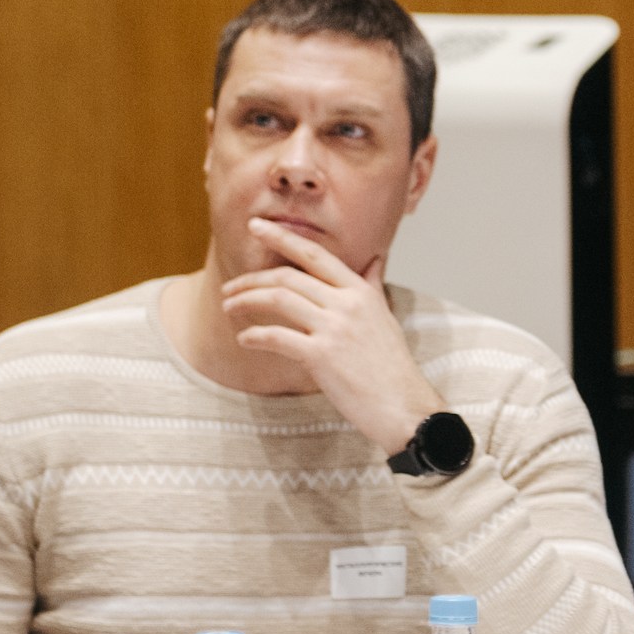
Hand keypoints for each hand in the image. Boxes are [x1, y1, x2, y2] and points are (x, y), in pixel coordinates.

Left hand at [221, 218, 445, 455]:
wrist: (404, 407)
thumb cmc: (393, 367)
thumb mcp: (385, 318)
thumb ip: (372, 286)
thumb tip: (375, 259)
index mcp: (361, 292)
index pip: (315, 255)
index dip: (282, 237)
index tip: (257, 226)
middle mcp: (347, 304)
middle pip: (288, 276)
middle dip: (252, 278)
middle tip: (231, 286)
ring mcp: (334, 328)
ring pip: (278, 299)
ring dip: (246, 301)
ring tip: (229, 307)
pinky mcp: (321, 355)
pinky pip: (277, 336)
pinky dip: (255, 336)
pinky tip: (245, 339)